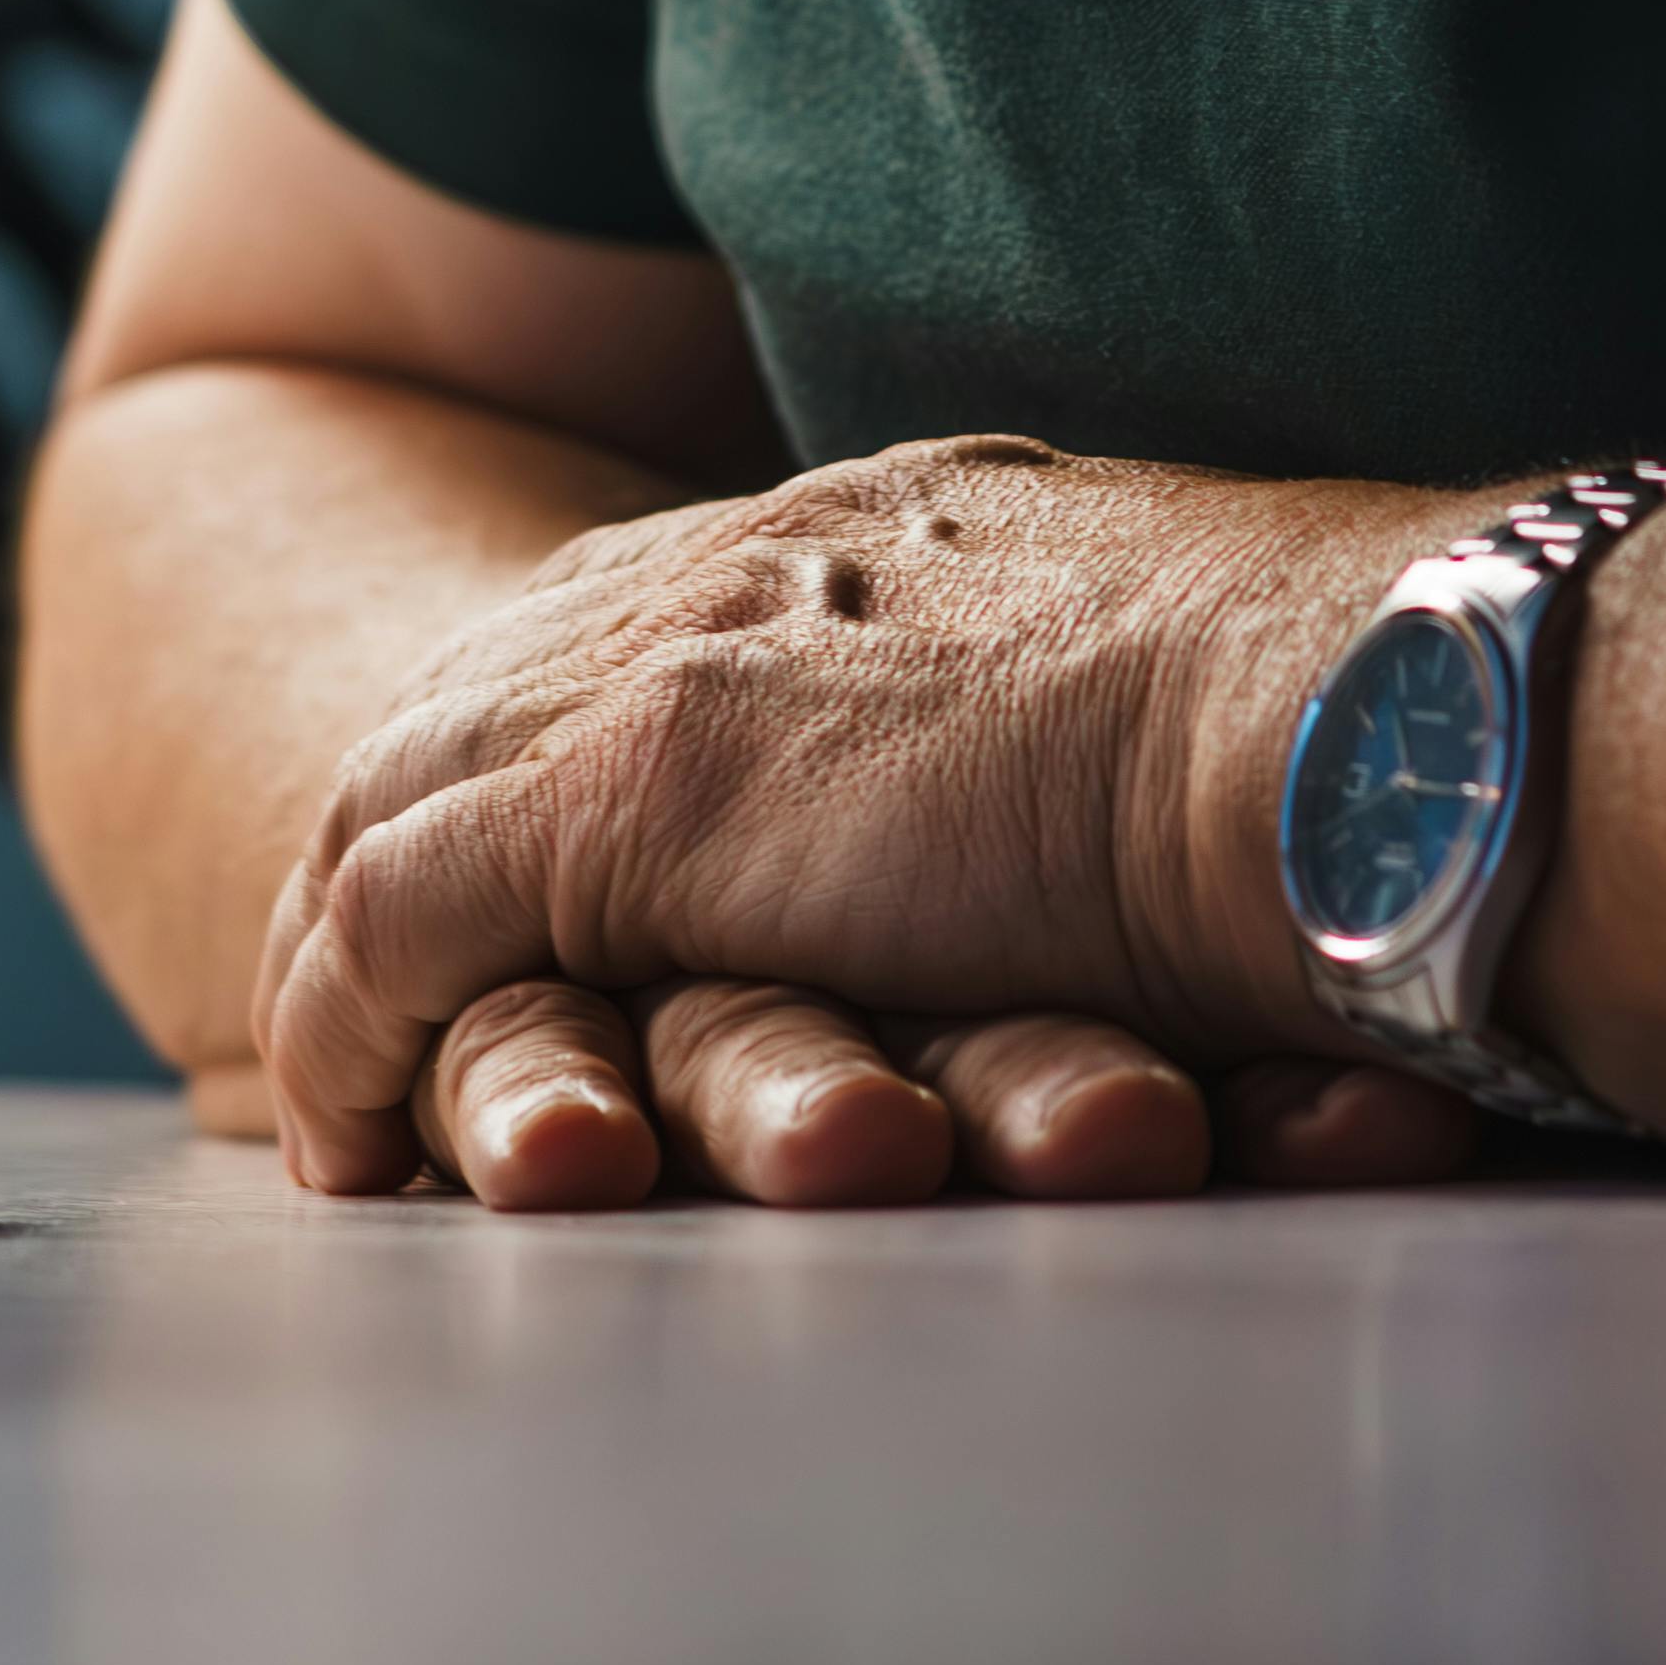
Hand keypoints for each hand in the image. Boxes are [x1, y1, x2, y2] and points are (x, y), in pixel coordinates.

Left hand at [254, 437, 1471, 1197]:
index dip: (547, 743)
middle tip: (348, 971)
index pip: (627, 621)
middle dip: (396, 830)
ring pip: (395, 797)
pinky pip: (397, 926)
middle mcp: (730, 569)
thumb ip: (1084, 706)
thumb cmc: (1338, 716)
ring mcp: (662, 675)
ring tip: (321, 1073)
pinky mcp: (627, 808)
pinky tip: (339, 1136)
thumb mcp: (1171, 666)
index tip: (516, 841)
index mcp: (857, 528)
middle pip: (469, 688)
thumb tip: (1139, 771)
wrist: (1344, 714)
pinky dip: (342, 1027)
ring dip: (343, 944)